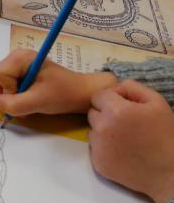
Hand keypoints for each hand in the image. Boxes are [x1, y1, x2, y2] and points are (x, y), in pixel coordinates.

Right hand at [0, 49, 116, 115]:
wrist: (81, 93)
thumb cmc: (62, 94)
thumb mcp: (38, 101)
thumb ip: (14, 104)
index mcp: (20, 57)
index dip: (7, 90)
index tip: (25, 96)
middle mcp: (16, 57)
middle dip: (6, 95)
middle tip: (24, 105)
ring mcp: (18, 64)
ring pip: (0, 83)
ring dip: (10, 98)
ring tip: (27, 104)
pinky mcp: (21, 72)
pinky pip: (7, 85)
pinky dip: (14, 96)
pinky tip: (28, 100)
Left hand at [89, 81, 173, 202]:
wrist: (169, 171)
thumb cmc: (164, 134)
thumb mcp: (156, 102)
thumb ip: (131, 87)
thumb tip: (113, 87)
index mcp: (115, 110)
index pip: (97, 96)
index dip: (110, 101)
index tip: (122, 108)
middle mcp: (102, 127)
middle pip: (93, 113)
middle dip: (105, 115)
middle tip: (124, 125)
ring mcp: (98, 147)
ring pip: (92, 130)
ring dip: (103, 131)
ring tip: (124, 138)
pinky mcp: (98, 163)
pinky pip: (94, 148)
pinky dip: (104, 148)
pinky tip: (121, 151)